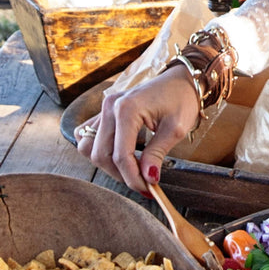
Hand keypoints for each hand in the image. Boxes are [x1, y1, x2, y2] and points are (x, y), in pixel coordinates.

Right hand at [75, 67, 200, 193]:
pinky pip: (87, 137)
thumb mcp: (176, 129)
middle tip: (142, 182)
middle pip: (101, 155)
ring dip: (107, 165)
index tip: (148, 189)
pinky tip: (119, 156)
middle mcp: (110, 107)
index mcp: (127, 109)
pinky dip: (99, 151)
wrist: (180, 80)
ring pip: (89, 148)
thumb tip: (147, 178)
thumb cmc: (181, 99)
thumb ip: (157, 154)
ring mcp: (103, 108)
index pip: (121, 155)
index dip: (133, 178)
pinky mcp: (103, 112)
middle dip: (121, 174)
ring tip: (131, 170)